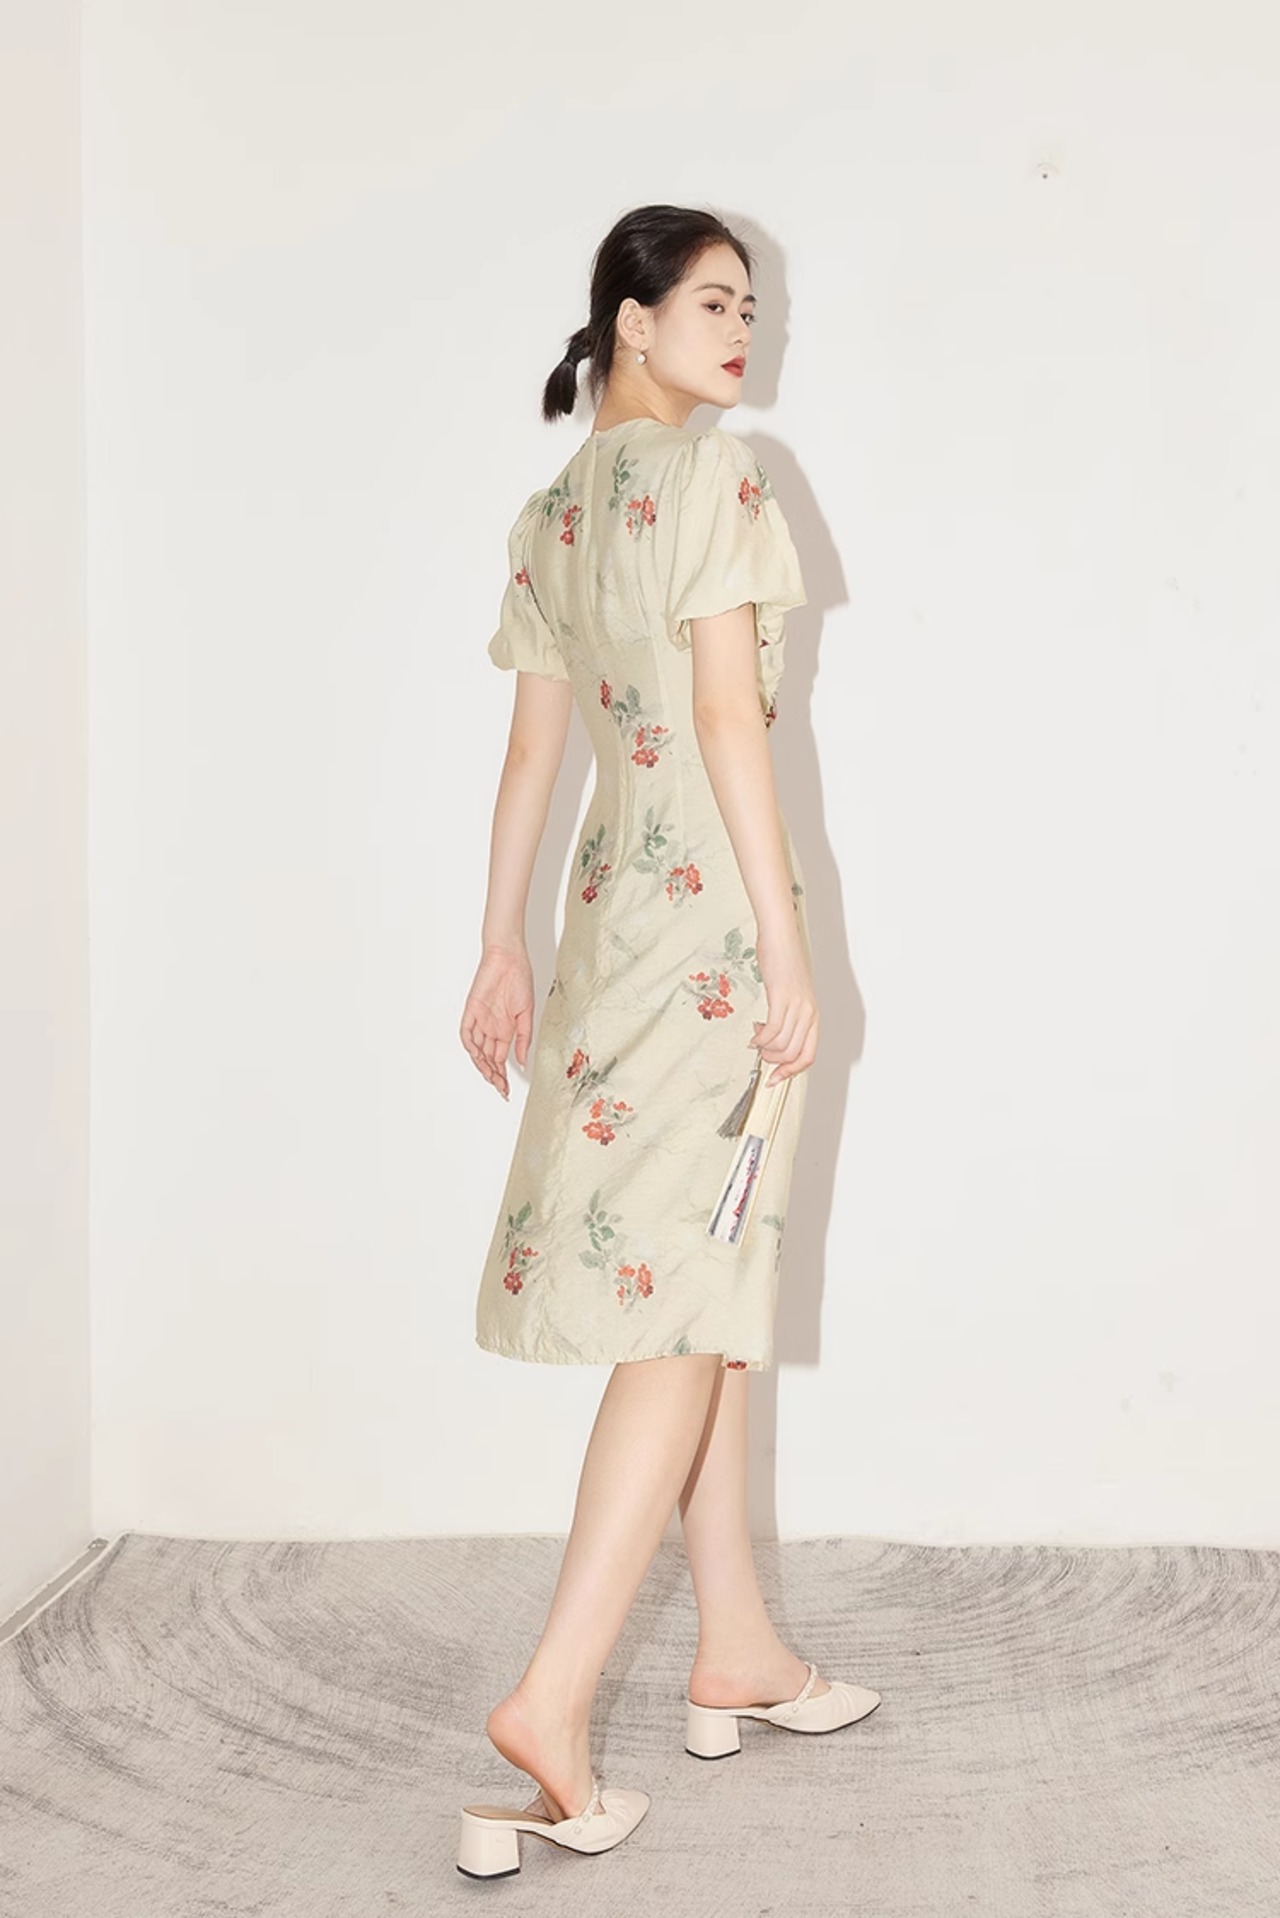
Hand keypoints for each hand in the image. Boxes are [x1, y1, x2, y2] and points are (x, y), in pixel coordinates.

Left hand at [460, 946, 534, 1097]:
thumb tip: (522, 1062)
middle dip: (494, 1075)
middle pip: (488, 1058)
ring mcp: (480, 1020)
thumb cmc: (520, 980)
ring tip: (491, 1076)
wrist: (509, 958)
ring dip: (482, 1064)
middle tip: (500, 1088)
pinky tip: (478, 1055)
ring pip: (477, 1049)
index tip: (507, 1089)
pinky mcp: (471, 1010)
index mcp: (505, 1029)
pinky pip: (467, 1032)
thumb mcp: (527, 1014)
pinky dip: (471, 1045)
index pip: (500, 1059)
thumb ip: (524, 1040)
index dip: (503, 1075)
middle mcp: (491, 1028)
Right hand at [751, 924, 817, 1085]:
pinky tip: (754, 1034)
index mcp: (813, 1015)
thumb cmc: (784, 962)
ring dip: (765, 1049)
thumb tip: (776, 1038)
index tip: (773, 1078)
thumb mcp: (791, 995)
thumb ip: (789, 1016)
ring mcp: (797, 1005)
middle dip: (773, 1061)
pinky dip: (760, 1038)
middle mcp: (809, 1013)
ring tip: (756, 1040)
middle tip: (760, 1053)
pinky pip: (773, 1030)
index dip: (791, 1072)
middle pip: (793, 1055)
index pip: (808, 1056)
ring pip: (782, 1045)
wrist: (781, 937)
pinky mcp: (782, 997)